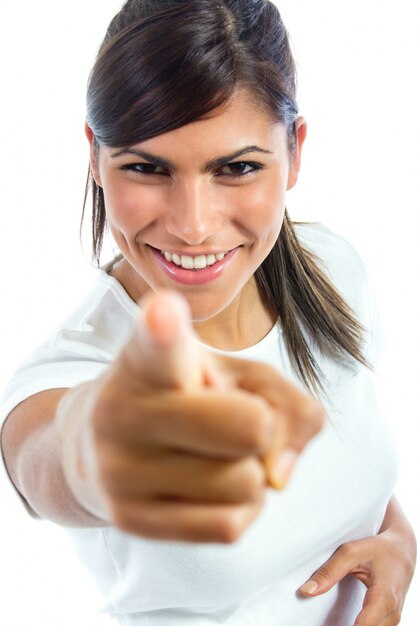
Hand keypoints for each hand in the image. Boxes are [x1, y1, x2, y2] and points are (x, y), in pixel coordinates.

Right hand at [57, 290, 322, 542]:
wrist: (104, 446)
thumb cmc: (186, 397)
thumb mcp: (238, 375)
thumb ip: (287, 402)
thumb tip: (279, 474)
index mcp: (146, 357)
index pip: (159, 343)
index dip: (164, 328)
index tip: (164, 311)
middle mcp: (122, 409)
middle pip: (250, 428)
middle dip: (262, 426)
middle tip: (236, 419)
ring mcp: (119, 469)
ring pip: (246, 483)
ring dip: (251, 473)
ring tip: (215, 454)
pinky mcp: (128, 519)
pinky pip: (229, 526)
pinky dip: (241, 509)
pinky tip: (211, 487)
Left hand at [299, 498, 415, 624]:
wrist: (402, 551)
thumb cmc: (377, 549)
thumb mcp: (351, 553)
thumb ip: (329, 572)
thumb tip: (306, 591)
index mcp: (384, 596)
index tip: (326, 625)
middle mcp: (392, 613)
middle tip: (322, 620)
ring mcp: (393, 620)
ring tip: (329, 619)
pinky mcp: (390, 621)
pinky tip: (341, 621)